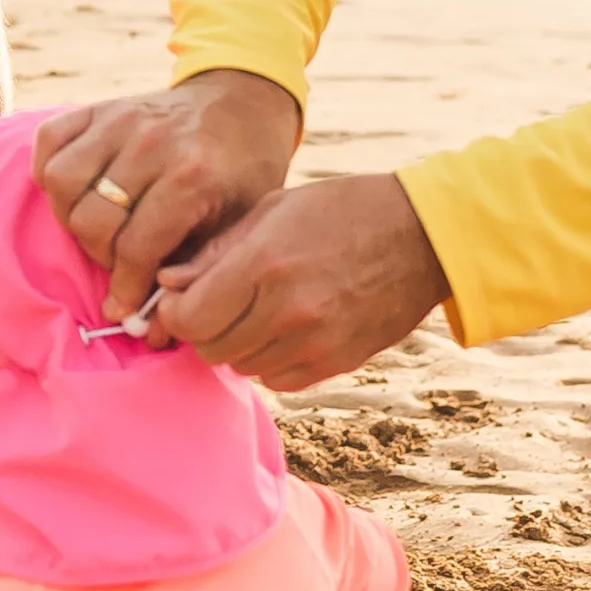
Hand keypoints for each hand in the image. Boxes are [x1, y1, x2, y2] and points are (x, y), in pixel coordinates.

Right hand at [32, 69, 302, 320]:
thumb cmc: (242, 174)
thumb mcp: (236, 226)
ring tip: (96, 227)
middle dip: (100, 256)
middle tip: (117, 263)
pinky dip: (51, 170)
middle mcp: (152, 143)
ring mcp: (121, 118)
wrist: (242, 104)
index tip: (122, 308)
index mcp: (193, 176)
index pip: (136, 247)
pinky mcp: (99, 106)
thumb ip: (191, 275)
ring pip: (61, 182)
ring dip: (70, 215)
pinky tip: (77, 190)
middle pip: (92, 219)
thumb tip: (147, 333)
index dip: (125, 287)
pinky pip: (49, 142)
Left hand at [153, 172, 448, 390]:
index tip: (181, 297)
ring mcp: (315, 343)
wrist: (425, 236)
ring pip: (241, 367)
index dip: (174, 311)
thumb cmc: (341, 210)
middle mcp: (288, 311)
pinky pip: (277, 380)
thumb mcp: (272, 211)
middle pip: (210, 349)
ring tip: (256, 310)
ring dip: (237, 345)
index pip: (188, 318)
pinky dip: (269, 361)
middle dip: (202, 329)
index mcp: (264, 264)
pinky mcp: (338, 363)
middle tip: (216, 304)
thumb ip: (215, 252)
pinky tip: (284, 329)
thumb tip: (165, 284)